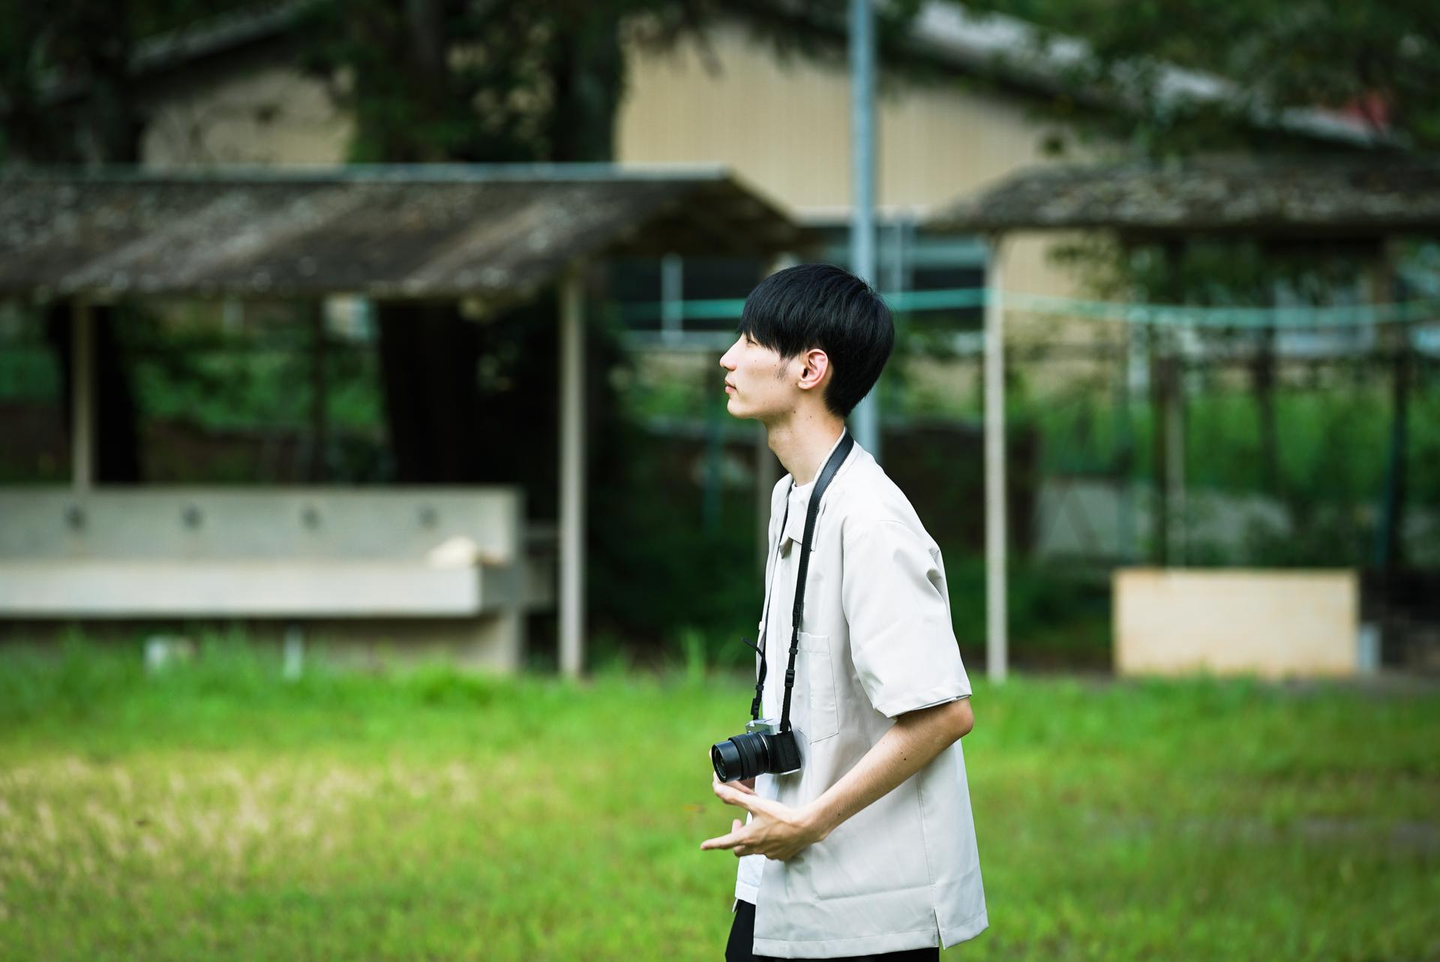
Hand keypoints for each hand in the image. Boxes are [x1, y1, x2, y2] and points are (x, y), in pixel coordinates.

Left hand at [699, 770, 826, 860]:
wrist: (805, 827)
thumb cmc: (781, 816)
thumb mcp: (756, 804)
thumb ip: (736, 798)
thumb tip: (717, 790)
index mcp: (748, 837)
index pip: (725, 842)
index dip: (713, 844)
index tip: (703, 846)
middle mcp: (756, 849)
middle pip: (738, 850)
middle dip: (735, 840)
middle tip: (738, 824)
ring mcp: (769, 854)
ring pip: (755, 851)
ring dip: (752, 841)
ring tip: (758, 827)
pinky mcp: (781, 855)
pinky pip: (770, 852)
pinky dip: (768, 845)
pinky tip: (774, 835)